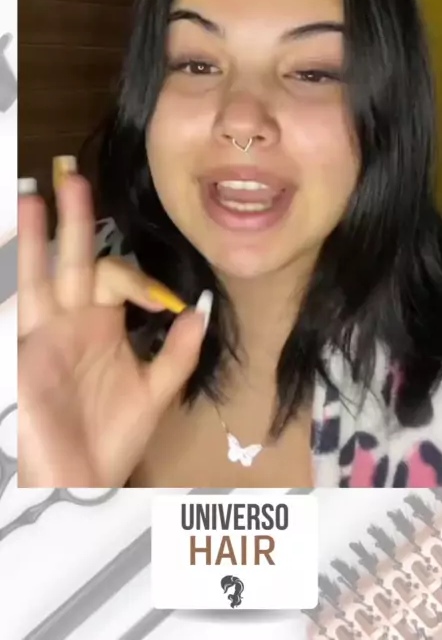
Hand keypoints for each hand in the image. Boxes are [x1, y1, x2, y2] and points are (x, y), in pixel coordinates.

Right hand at [18, 166, 211, 487]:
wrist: (82, 482)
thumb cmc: (113, 438)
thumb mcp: (154, 392)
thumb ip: (177, 354)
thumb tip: (200, 312)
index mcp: (104, 325)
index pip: (117, 278)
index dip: (141, 283)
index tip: (166, 305)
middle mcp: (74, 320)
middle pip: (75, 259)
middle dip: (75, 218)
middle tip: (73, 176)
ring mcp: (48, 331)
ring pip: (44, 272)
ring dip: (42, 234)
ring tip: (39, 194)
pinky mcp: (29, 348)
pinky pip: (26, 302)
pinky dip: (24, 266)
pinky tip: (24, 232)